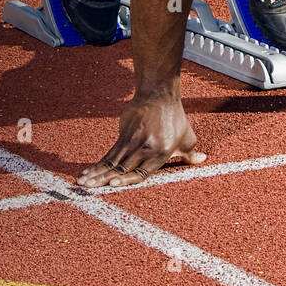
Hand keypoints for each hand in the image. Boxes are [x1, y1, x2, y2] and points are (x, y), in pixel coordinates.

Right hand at [77, 95, 205, 188]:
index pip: (141, 172)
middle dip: (103, 180)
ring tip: (82, 183)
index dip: (126, 180)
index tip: (112, 185)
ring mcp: (132, 141)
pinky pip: (109, 153)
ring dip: (95, 173)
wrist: (159, 95)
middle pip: (121, 168)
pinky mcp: (123, 135)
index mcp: (160, 153)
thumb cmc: (175, 118)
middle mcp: (144, 149)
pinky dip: (97, 164)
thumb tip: (203, 160)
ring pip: (111, 162)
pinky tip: (87, 171)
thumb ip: (191, 154)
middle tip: (87, 189)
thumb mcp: (187, 137)